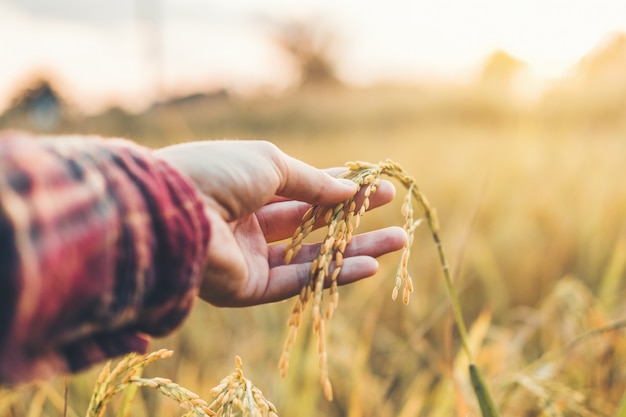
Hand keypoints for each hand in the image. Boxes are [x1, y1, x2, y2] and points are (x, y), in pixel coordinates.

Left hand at [155, 140, 407, 306]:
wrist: (174, 211)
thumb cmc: (217, 173)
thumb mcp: (270, 164)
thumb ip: (313, 181)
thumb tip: (350, 189)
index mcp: (248, 187)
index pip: (303, 189)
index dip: (340, 188)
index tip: (376, 185)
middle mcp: (249, 222)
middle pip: (313, 223)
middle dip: (355, 217)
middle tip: (394, 211)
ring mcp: (249, 256)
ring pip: (312, 255)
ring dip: (356, 249)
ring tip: (398, 241)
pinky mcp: (248, 288)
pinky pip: (298, 281)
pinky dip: (334, 273)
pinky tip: (369, 266)